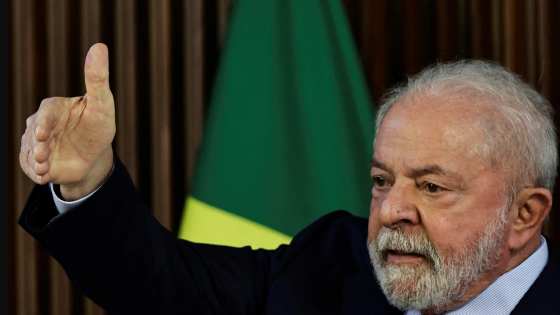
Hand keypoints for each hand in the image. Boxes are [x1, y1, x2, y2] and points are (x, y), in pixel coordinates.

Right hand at [19, 43, 115, 200]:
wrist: (94, 157)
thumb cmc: (98, 126)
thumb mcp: (102, 104)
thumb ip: (98, 78)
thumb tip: (99, 46)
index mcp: (53, 108)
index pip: (45, 114)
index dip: (44, 124)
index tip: (43, 134)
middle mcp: (40, 125)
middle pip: (33, 135)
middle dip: (37, 146)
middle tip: (44, 155)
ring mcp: (35, 145)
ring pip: (30, 153)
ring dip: (37, 162)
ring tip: (46, 169)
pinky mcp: (35, 162)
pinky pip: (31, 168)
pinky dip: (37, 174)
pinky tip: (45, 176)